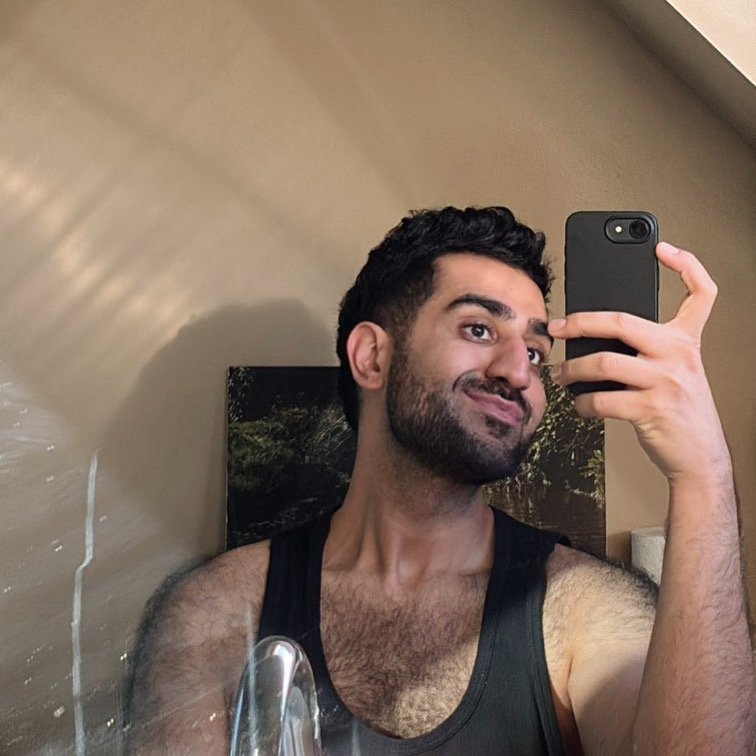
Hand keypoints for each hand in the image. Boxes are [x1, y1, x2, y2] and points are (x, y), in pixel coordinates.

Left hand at [548, 242, 728, 482]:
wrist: (699, 456)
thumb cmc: (679, 411)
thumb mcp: (677, 371)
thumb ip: (649, 349)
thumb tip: (595, 337)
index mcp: (686, 341)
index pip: (701, 292)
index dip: (686, 264)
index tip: (662, 248)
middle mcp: (679, 354)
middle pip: (621, 321)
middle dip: (579, 322)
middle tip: (557, 327)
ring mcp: (666, 381)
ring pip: (603, 362)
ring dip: (571, 369)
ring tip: (560, 373)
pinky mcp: (651, 408)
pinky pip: (602, 399)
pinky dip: (583, 404)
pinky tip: (579, 405)